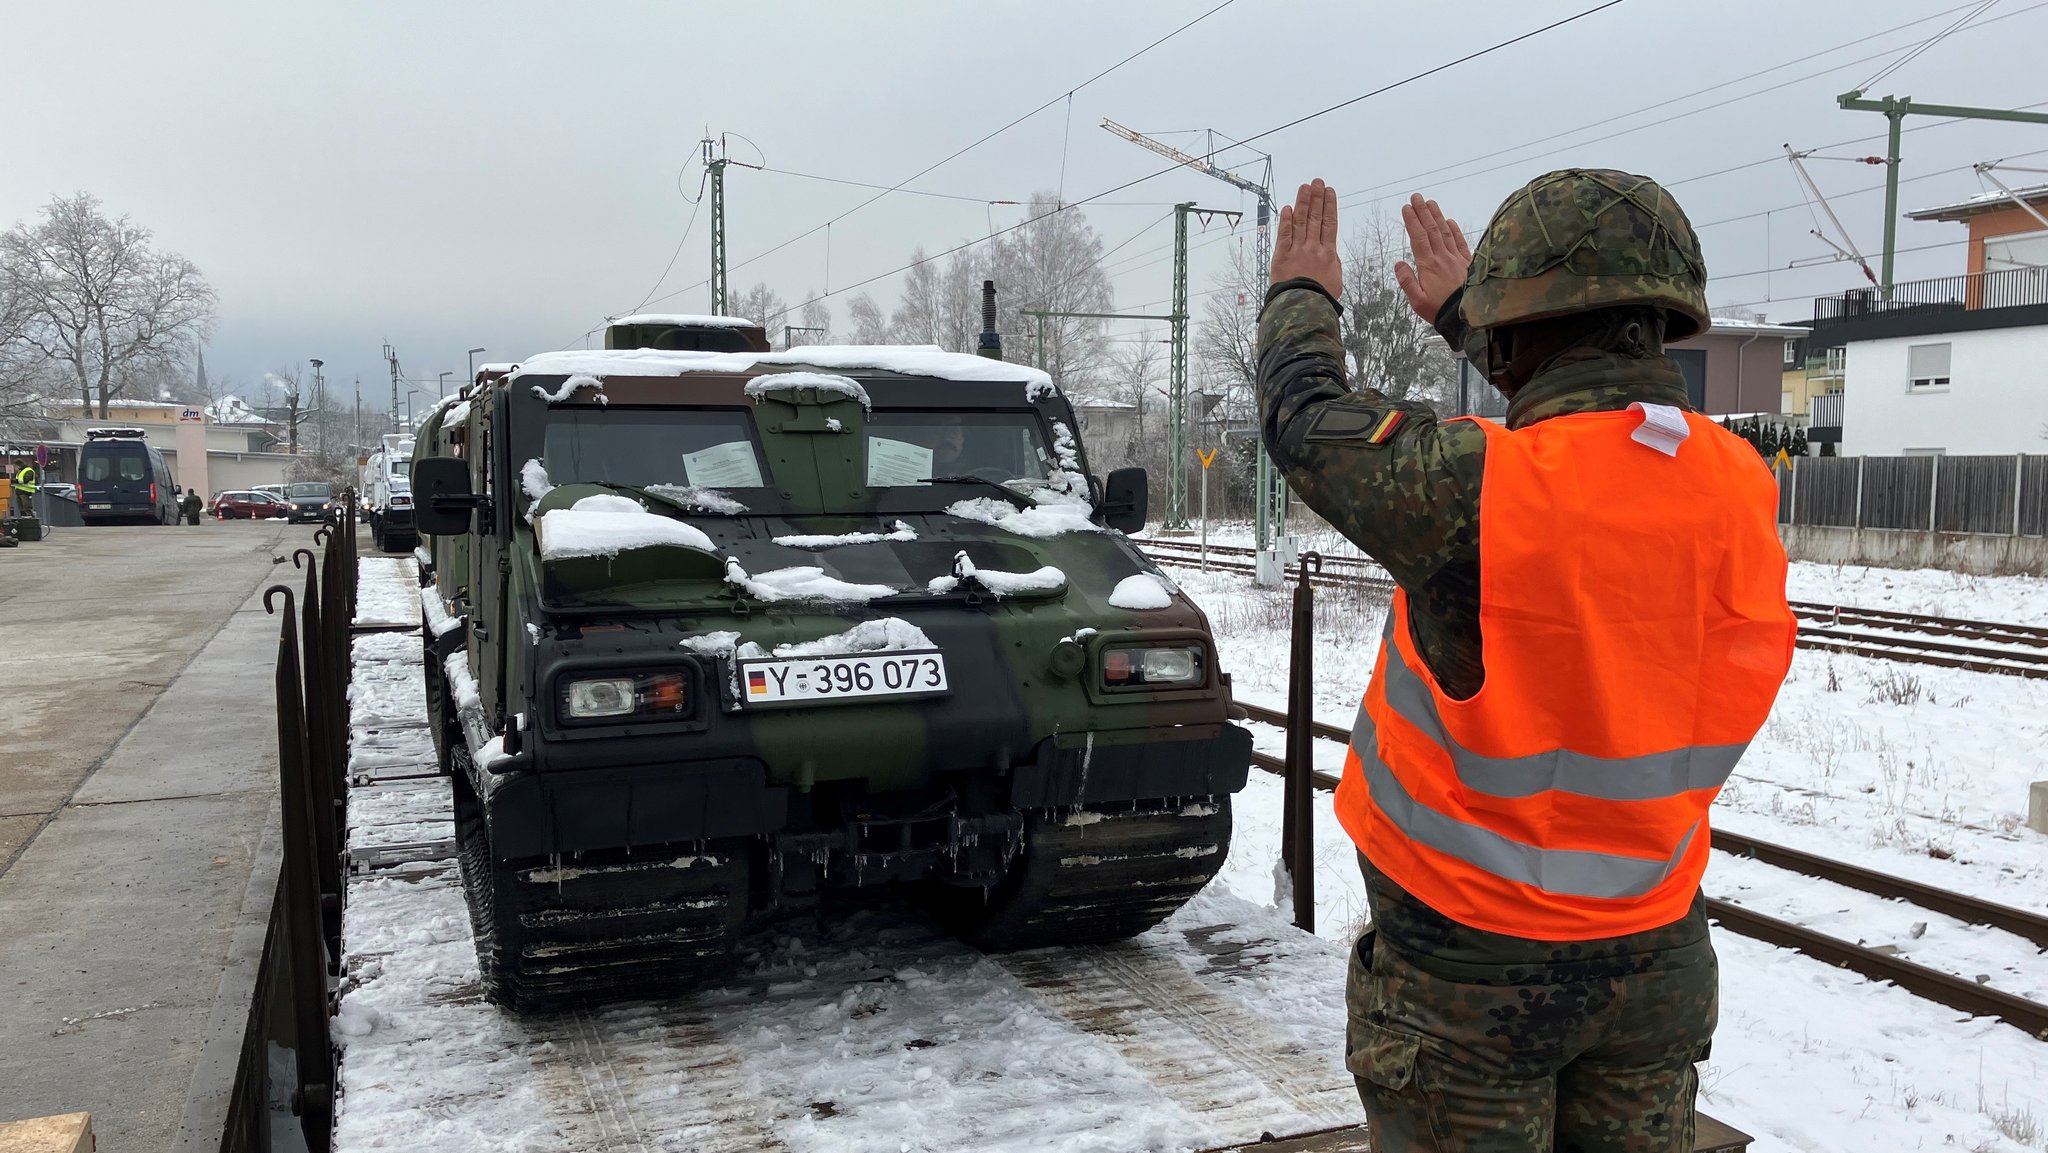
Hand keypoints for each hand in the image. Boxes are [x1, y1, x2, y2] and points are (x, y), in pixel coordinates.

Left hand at [1271, 179, 1341, 298]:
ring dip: (1303, 203)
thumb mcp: (1336, 281)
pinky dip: (1286, 220)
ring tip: (1305, 187)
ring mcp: (1297, 250)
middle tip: (1317, 182)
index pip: (1330, 224)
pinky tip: (1288, 208)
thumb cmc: (1321, 300)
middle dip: (1317, 198)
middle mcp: (1313, 248)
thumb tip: (1331, 253)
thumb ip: (1334, 264)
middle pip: (1316, 218)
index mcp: (1329, 254)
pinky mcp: (1281, 256)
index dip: (1329, 206)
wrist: (1304, 309)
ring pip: (1301, 221)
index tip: (1330, 192)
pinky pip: (1284, 234)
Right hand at [1393, 193, 1469, 323]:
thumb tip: (1398, 263)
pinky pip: (1460, 242)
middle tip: (1416, 197)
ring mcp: (1456, 259)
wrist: (1468, 317)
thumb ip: (1407, 281)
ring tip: (1430, 202)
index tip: (1406, 208)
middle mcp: (1442, 258)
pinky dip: (1454, 230)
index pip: (1418, 238)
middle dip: (1422, 211)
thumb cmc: (1440, 311)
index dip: (1412, 221)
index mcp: (1428, 266)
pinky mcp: (1467, 263)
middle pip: (1431, 230)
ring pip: (1445, 232)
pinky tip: (1450, 221)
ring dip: (1437, 216)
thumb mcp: (1417, 301)